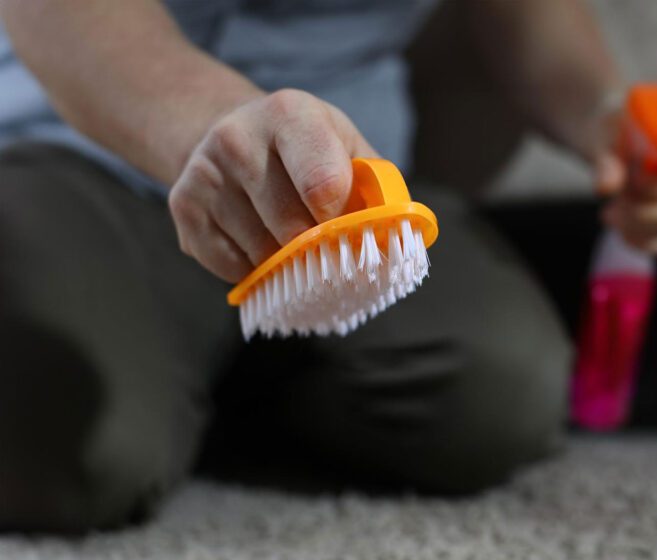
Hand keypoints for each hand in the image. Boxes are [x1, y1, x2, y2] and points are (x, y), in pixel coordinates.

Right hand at [168, 89, 377, 282]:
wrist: (233, 133)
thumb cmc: (307, 149)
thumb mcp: (346, 147)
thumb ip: (374, 187)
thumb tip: (393, 233)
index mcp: (290, 114)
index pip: (323, 185)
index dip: (342, 221)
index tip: (349, 231)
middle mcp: (237, 137)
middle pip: (291, 228)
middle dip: (317, 247)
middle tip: (328, 247)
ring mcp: (205, 172)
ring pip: (260, 251)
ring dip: (285, 260)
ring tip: (291, 237)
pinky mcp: (182, 205)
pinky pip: (231, 264)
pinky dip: (253, 267)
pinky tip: (259, 242)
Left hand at [592, 114, 656, 255]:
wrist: (616, 137)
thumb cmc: (615, 129)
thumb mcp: (606, 136)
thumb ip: (607, 160)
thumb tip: (605, 188)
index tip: (629, 182)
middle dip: (642, 209)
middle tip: (616, 199)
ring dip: (636, 224)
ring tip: (611, 212)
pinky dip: (641, 240)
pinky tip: (620, 229)